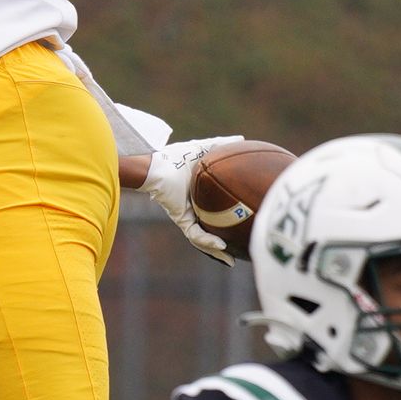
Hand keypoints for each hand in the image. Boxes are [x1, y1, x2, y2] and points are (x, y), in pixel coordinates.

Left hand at [140, 135, 247, 262]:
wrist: (156, 167)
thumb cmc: (175, 158)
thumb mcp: (204, 150)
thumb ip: (221, 145)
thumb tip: (241, 139)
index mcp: (199, 199)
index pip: (217, 214)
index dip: (229, 222)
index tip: (244, 226)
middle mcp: (193, 210)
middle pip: (210, 232)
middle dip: (221, 247)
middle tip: (238, 255)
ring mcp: (186, 217)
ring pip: (202, 239)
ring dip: (215, 251)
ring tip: (230, 260)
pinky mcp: (181, 219)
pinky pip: (195, 234)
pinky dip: (208, 242)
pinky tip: (221, 246)